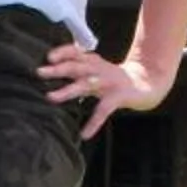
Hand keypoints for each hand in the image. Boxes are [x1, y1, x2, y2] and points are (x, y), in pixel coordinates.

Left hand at [43, 43, 167, 139]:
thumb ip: (78, 68)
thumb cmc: (114, 78)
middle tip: (39, 72)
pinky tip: (85, 134)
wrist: (147, 82)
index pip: (75, 52)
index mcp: (93, 61)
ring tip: (51, 98)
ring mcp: (108, 83)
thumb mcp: (96, 69)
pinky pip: (103, 111)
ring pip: (85, 84)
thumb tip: (51, 70)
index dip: (62, 52)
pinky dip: (93, 123)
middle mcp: (99, 69)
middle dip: (57, 69)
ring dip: (67, 90)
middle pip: (76, 66)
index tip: (47, 56)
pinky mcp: (118, 97)